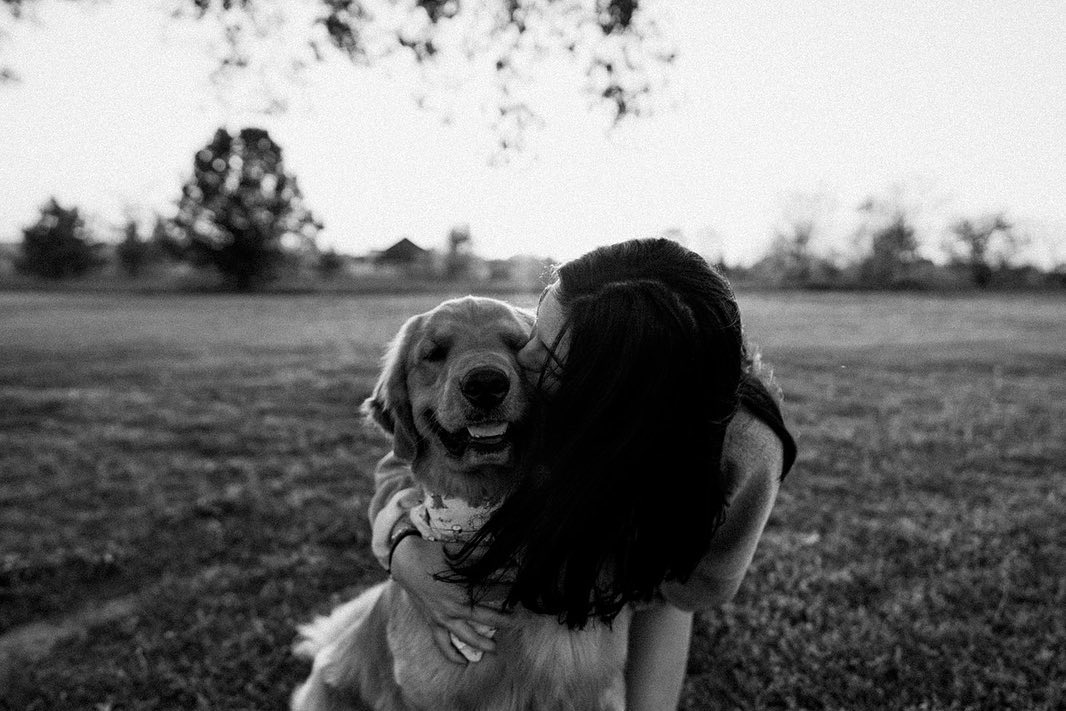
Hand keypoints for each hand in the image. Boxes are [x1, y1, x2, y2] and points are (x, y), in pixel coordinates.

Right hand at [389, 534, 512, 663]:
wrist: (405, 561)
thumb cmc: (433, 553)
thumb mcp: (460, 551)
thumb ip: (482, 555)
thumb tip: (505, 557)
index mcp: (464, 588)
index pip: (494, 592)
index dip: (509, 591)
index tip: (520, 591)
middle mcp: (455, 606)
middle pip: (486, 617)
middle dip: (504, 620)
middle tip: (519, 621)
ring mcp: (443, 617)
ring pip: (467, 636)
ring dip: (482, 643)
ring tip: (495, 648)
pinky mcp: (432, 622)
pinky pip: (442, 643)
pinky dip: (452, 654)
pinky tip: (463, 662)